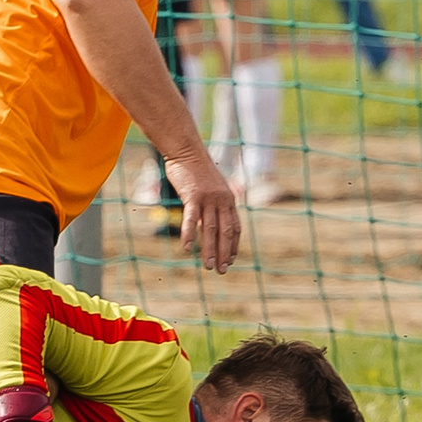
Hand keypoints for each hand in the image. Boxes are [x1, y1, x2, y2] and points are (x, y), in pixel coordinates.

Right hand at [162, 150, 242, 273]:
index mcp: (228, 199)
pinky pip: (191, 219)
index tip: (230, 260)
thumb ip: (213, 203)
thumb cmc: (196, 170)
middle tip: (222, 271)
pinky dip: (188, 234)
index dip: (233, 245)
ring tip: (208, 266)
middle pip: (225, 232)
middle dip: (224, 253)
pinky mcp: (193, 196)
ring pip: (210, 229)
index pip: (235, 228)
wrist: (187, 151)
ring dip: (209, 250)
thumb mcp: (210, 188)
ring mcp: (208, 198)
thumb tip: (212, 218)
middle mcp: (222, 200)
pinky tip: (186, 249)